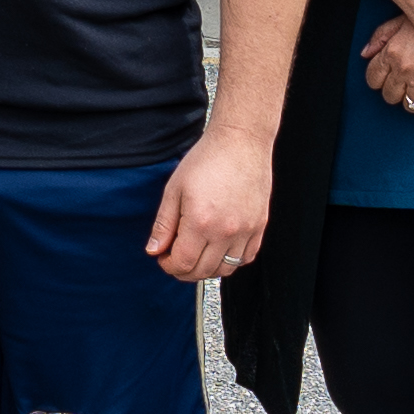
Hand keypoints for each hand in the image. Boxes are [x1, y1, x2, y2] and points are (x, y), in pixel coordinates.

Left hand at [145, 126, 272, 283]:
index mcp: (201, 223)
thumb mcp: (174, 189)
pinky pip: (247, 257)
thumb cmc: (207, 159)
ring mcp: (246, 230)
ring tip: (197, 254)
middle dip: (184, 270)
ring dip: (207, 269)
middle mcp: (226, 231)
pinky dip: (231, 260)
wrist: (240, 142)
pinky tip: (219, 248)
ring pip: (226, 269)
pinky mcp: (259, 226)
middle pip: (203, 271)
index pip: (183, 264)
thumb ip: (163, 224)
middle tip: (176, 257)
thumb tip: (154, 250)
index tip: (163, 257)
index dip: (168, 265)